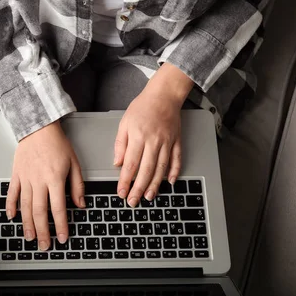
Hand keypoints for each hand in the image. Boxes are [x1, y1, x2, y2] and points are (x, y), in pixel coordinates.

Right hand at [6, 121, 84, 250]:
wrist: (38, 128)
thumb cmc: (57, 143)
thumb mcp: (74, 163)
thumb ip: (77, 185)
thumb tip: (80, 204)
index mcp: (55, 179)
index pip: (59, 208)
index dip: (61, 225)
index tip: (62, 237)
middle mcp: (39, 181)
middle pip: (40, 212)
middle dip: (43, 231)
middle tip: (44, 245)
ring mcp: (26, 179)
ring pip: (26, 207)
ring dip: (27, 224)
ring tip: (29, 237)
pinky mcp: (16, 175)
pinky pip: (12, 194)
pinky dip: (11, 207)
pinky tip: (12, 217)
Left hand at [114, 63, 193, 205]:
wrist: (164, 95)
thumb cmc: (142, 107)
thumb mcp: (124, 123)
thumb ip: (120, 144)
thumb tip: (118, 163)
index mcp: (138, 136)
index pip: (130, 164)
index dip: (125, 181)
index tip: (121, 192)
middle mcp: (154, 141)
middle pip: (146, 170)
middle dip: (138, 188)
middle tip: (133, 201)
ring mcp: (167, 142)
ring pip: (161, 168)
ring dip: (155, 185)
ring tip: (149, 197)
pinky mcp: (177, 141)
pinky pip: (177, 159)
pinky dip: (175, 172)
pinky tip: (170, 182)